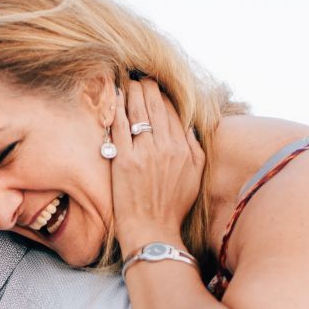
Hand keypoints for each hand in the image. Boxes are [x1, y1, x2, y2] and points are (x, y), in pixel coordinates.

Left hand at [109, 78, 205, 253]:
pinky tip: (112, 97)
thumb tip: (187, 126)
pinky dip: (116, 108)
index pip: (172, 111)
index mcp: (184, 148)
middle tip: (138, 78)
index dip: (162, 95)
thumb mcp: (195, 176)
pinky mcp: (124, 160)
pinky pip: (119, 126)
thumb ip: (195, 148)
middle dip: (146, 87)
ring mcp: (144, 152)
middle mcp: (166, 147)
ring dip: (130, 91)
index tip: (154, 87)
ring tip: (126, 82)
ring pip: (136, 110)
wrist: (152, 230)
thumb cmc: (173, 206)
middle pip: (154, 105)